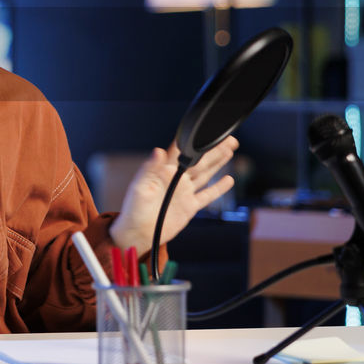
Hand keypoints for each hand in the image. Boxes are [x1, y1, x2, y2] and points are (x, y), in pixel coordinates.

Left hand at [108, 136, 238, 252]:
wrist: (139, 233)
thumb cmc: (134, 209)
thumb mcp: (139, 186)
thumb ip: (149, 168)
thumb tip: (157, 150)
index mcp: (163, 171)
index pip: (180, 151)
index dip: (192, 140)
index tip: (204, 130)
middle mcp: (176, 179)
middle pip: (198, 161)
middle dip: (212, 149)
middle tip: (227, 138)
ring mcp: (184, 192)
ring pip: (205, 174)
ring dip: (218, 163)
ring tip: (229, 150)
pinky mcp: (190, 206)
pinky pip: (207, 195)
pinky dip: (219, 188)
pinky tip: (228, 180)